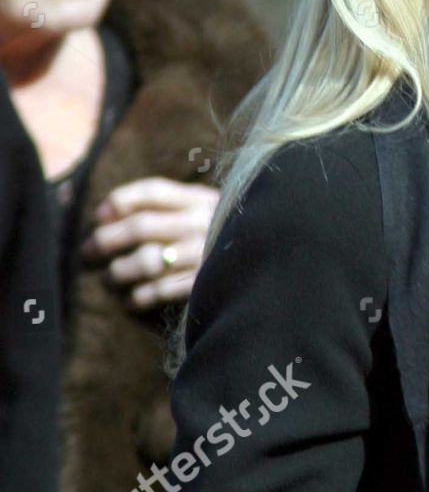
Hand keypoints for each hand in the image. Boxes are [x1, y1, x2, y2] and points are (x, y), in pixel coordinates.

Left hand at [80, 177, 219, 309]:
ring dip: (121, 271)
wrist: (274, 257)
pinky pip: (163, 290)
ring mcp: (205, 254)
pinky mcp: (207, 283)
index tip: (101, 215)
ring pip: (148, 261)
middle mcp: (202, 224)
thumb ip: (169, 205)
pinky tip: (134, 300)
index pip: (153, 191)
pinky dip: (141, 296)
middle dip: (107, 240)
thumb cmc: (229, 234)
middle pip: (142, 226)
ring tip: (111, 279)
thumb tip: (107, 213)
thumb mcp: (209, 209)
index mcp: (202, 200)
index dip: (121, 201)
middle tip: (89, 251)